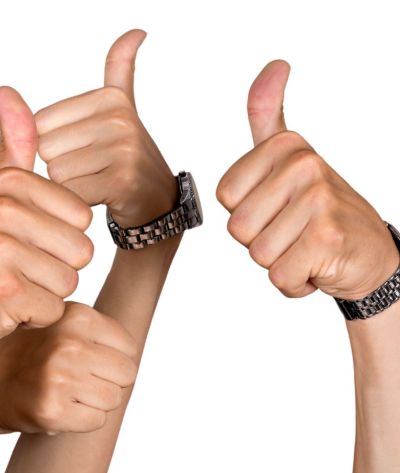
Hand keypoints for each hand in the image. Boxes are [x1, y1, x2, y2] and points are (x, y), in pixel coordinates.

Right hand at [0, 87, 92, 360]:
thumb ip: (11, 146)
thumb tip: (6, 91)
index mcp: (9, 183)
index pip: (82, 219)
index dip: (59, 239)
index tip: (23, 243)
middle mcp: (2, 211)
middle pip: (82, 250)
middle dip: (56, 269)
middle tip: (18, 271)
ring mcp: (0, 250)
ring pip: (69, 281)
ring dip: (45, 294)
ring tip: (11, 288)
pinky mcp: (2, 290)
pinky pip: (53, 307)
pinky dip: (34, 317)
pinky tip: (5, 309)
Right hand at [0, 303, 137, 435]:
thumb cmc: (29, 355)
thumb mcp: (59, 323)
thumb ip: (96, 330)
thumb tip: (136, 354)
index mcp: (76, 315)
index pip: (128, 347)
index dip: (109, 358)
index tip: (83, 360)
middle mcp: (68, 343)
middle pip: (127, 373)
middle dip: (107, 381)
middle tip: (75, 380)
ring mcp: (60, 377)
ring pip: (114, 399)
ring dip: (93, 402)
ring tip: (63, 392)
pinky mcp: (52, 410)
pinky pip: (96, 421)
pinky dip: (80, 421)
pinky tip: (56, 408)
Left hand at [36, 30, 175, 226]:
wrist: (157, 203)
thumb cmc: (126, 155)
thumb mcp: (120, 108)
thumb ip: (120, 68)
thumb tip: (136, 31)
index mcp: (109, 97)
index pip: (39, 122)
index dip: (53, 143)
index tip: (85, 148)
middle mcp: (119, 118)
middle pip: (45, 147)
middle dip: (60, 165)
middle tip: (91, 169)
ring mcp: (123, 149)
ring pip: (55, 172)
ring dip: (68, 186)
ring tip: (96, 182)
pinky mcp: (122, 180)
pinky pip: (69, 193)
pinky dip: (76, 203)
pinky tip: (100, 198)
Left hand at [216, 61, 398, 300]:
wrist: (372, 255)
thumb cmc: (320, 210)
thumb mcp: (291, 158)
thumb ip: (268, 115)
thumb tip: (275, 65)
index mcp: (286, 147)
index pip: (225, 196)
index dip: (247, 212)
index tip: (278, 206)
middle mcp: (305, 166)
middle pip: (237, 227)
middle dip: (260, 240)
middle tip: (294, 231)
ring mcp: (318, 201)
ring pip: (256, 253)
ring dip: (278, 262)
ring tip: (306, 247)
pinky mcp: (326, 239)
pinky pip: (279, 275)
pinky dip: (294, 283)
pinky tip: (316, 266)